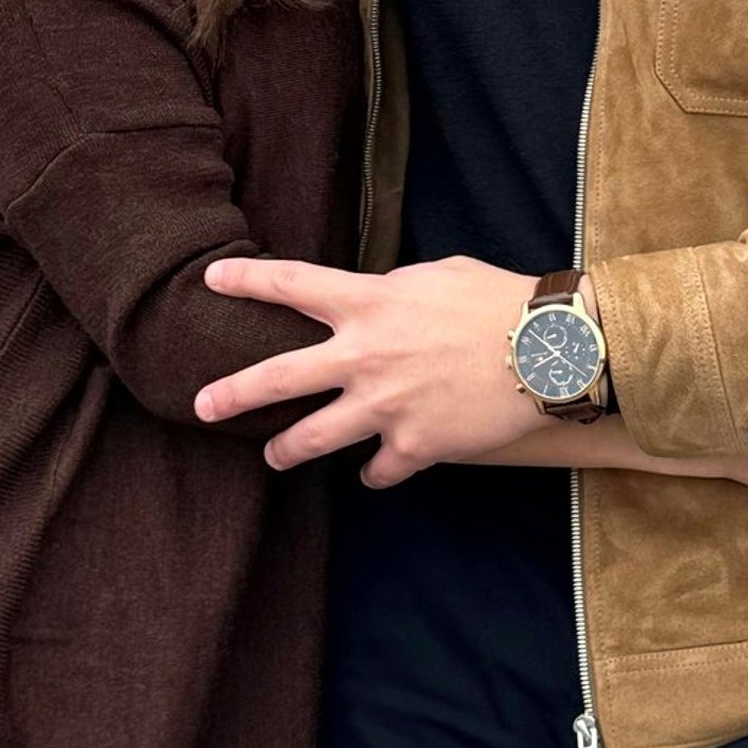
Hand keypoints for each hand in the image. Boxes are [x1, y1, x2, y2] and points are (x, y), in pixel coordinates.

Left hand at [198, 254, 536, 485]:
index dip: (247, 280)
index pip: (293, 284)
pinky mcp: (414, 446)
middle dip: (234, 393)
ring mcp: (385, 406)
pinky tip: (373, 472)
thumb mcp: (436, 275)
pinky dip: (375, 472)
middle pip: (280, 378)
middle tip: (202, 405)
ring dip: (288, 450)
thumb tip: (378, 302)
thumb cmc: (497, 298)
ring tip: (274, 458)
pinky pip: (379, 470)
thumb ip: (394, 291)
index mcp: (370, 302)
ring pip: (315, 437)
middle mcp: (365, 356)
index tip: (211, 279)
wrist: (545, 349)